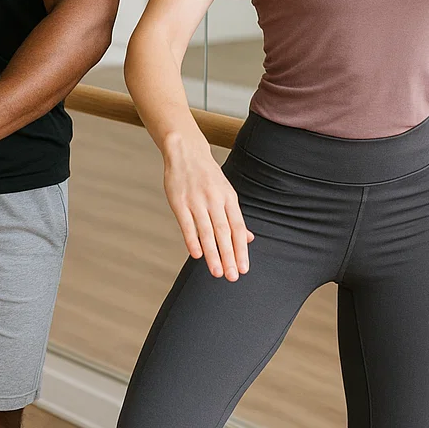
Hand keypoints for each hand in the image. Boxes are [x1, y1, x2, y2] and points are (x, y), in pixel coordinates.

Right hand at [163, 133, 252, 280]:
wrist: (186, 151)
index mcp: (229, 197)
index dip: (241, 249)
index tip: (244, 269)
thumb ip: (235, 216)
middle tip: (232, 276)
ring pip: (207, 231)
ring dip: (213, 253)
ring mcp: (196, 200)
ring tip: (217, 272)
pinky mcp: (179, 201)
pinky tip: (196, 255)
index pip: (238, 227)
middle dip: (229, 256)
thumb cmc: (207, 176)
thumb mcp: (226, 191)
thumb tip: (249, 239)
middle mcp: (214, 199)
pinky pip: (187, 224)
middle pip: (224, 232)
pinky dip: (192, 239)